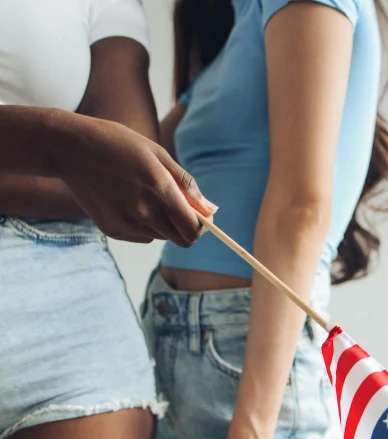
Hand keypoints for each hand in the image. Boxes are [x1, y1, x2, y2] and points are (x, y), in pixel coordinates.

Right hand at [49, 111, 216, 244]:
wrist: (71, 149)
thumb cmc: (118, 144)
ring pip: (161, 237)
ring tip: (145, 195)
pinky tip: (129, 202)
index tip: (200, 217)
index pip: (193, 229)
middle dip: (184, 226)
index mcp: (159, 189)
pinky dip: (144, 225)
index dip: (201, 227)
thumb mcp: (157, 154)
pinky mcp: (113, 230)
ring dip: (163, 223)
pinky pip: (142, 236)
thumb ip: (186, 185)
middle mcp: (143, 212)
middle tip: (176, 206)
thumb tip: (211, 210)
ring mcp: (126, 224)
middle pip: (180, 239)